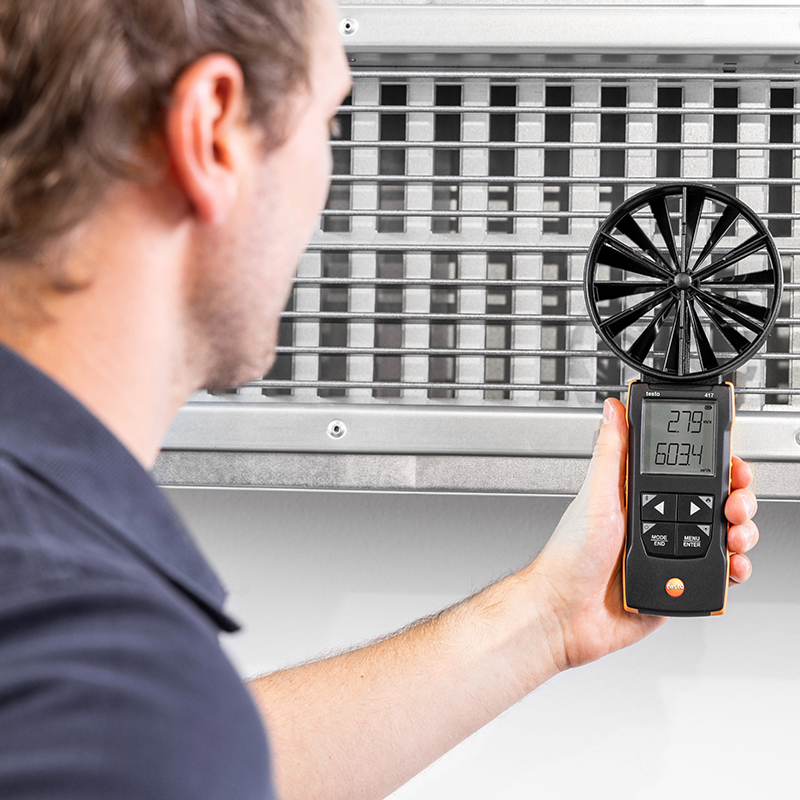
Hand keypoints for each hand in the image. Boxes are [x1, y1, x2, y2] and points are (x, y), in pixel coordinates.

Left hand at [528, 397, 757, 671]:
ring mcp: (671, 553)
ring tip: (734, 535)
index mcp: (637, 495)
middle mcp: (657, 521)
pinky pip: (718, 574)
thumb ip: (610, 452)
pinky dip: (734, 568)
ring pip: (723, 536)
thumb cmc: (569, 557)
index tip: (732, 463)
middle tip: (735, 504)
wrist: (566, 613)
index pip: (686, 471)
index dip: (715, 465)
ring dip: (740, 532)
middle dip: (736, 498)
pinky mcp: (678, 583)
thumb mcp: (594, 496)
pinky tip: (732, 564)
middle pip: (714, 502)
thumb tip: (612, 409)